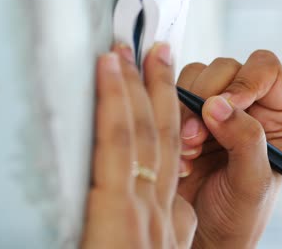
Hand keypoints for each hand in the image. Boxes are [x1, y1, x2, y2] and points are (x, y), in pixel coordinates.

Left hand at [81, 43, 196, 248]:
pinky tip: (107, 71)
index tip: (162, 94)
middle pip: (164, 136)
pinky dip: (113, 100)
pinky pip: (118, 143)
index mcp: (172, 222)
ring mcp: (143, 208)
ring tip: (126, 53)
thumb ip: (170, 229)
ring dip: (135, 85)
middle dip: (160, 89)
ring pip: (143, 131)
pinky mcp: (118, 212)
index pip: (173, 160)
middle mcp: (162, 209)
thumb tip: (173, 205)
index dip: (170, 119)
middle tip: (155, 54)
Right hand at [176, 50, 281, 247]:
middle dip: (206, 100)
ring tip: (188, 150)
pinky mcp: (186, 116)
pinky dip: (169, 119)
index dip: (245, 80)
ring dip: (185, 111)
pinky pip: (171, 97)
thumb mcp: (253, 182)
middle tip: (196, 138)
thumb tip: (218, 103)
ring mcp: (215, 109)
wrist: (204, 234)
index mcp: (279, 114)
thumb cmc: (239, 214)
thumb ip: (245, 140)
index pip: (266, 69)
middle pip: (225, 69)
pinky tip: (180, 154)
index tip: (225, 106)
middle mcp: (248, 105)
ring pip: (194, 78)